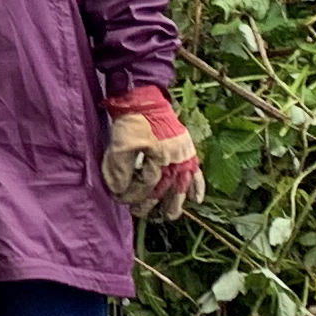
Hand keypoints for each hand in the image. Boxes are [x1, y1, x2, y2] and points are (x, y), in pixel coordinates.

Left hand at [102, 88, 203, 216]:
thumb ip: (118, 169)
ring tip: (169, 216)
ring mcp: (184, 155)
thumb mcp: (119, 144)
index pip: (146, 186)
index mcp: (160, 158)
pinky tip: (196, 199)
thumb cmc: (132, 120)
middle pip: (164, 189)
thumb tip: (118, 190)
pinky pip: (196, 172)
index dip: (132, 195)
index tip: (120, 199)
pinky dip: (197, 186)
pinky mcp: (187, 149)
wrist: (145, 99)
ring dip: (175, 202)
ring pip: (181, 185)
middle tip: (140, 213)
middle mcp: (176, 160)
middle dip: (151, 203)